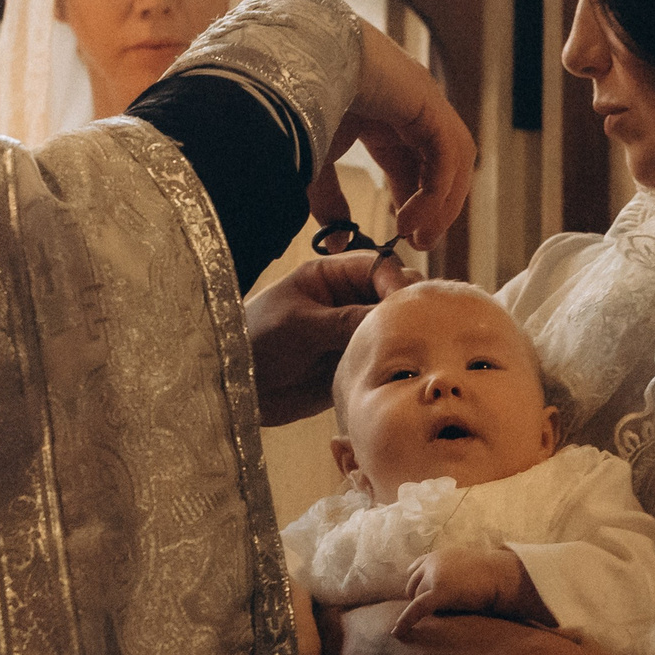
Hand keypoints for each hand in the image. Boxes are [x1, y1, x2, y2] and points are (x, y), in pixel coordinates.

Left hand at [244, 249, 416, 425]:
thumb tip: (393, 314)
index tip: (404, 304)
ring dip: (406, 336)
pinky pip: (386, 358)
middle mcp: (347, 301)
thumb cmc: (255, 343)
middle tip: (416, 328)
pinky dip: (399, 363)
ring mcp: (353, 332)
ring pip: (394, 327)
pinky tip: (407, 372)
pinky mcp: (355, 362)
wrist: (235, 389)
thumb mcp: (299, 325)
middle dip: (408, 307)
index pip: (379, 265)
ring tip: (418, 351)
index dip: (396, 282)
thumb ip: (345, 319)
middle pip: (394, 295)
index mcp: (330, 276)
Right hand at [311, 19, 475, 248]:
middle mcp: (410, 106)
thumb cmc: (291, 99)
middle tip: (419, 242)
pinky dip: (437, 190)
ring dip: (443, 202)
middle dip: (436, 207)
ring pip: (454, 159)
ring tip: (418, 235)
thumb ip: (329, 203)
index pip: (417, 164)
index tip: (403, 236)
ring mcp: (422, 99)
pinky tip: (412, 217)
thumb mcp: (313, 164)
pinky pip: (447, 153)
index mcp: (386, 116)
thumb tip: (337, 244)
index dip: (416, 203)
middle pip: (443, 163)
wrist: (286, 60)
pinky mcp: (426, 99)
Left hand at [392, 548, 548, 637]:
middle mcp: (432, 562)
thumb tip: (454, 586)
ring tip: (451, 612)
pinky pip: (416, 608)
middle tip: (440, 611)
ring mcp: (434, 575)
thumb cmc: (494, 574)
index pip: (415, 569)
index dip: (417, 584)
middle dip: (420, 599)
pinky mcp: (439, 591)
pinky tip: (397, 633)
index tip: (417, 595)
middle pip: (412, 586)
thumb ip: (454, 571)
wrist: (505, 575)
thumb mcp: (469, 565)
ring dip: (429, 609)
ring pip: (418, 599)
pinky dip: (405, 621)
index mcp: (438, 555)